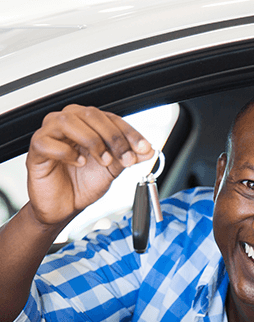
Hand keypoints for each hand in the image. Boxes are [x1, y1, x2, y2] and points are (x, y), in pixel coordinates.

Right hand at [26, 105, 154, 225]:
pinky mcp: (37, 149)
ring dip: (92, 141)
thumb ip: (129, 157)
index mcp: (88, 124)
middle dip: (114, 137)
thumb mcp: (113, 169)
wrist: (66, 206)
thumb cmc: (83, 183)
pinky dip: (67, 152)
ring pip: (69, 122)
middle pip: (91, 115)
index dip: (129, 132)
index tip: (143, 148)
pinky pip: (48, 141)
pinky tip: (79, 163)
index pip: (111, 118)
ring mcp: (50, 134)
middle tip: (126, 158)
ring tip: (104, 161)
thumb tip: (149, 150)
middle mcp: (69, 123)